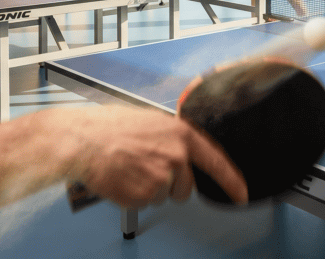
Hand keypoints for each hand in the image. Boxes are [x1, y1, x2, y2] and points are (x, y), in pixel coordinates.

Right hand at [66, 106, 246, 208]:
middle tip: (146, 168)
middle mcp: (176, 157)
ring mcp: (161, 177)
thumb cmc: (110, 128)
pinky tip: (123, 178)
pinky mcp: (144, 195)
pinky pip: (145, 202)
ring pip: (164, 195)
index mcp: (181, 135)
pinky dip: (134, 195)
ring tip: (130, 169)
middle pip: (186, 186)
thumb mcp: (152, 122)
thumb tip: (182, 151)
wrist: (83, 140)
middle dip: (171, 184)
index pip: (216, 161)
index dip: (231, 181)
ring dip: (149, 188)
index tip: (241, 193)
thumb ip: (173, 138)